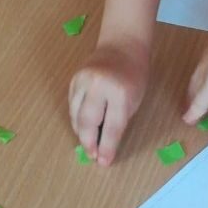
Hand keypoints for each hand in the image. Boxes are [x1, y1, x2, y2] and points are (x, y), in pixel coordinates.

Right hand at [70, 38, 148, 164]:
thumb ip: (119, 120)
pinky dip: (76, 119)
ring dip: (81, 132)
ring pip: (76, 115)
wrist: (122, 46)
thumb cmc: (134, 75)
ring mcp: (83, 80)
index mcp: (119, 92)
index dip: (107, 147)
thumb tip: (104, 145)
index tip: (104, 162)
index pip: (111, 127)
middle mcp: (98, 85)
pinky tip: (82, 128)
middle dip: (89, 142)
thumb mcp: (134, 100)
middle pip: (88, 121)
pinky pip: (72, 105)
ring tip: (88, 144)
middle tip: (92, 155)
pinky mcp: (73, 79)